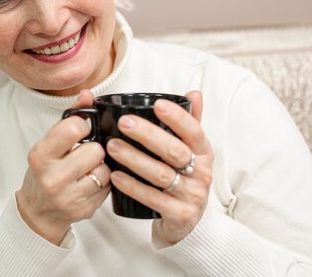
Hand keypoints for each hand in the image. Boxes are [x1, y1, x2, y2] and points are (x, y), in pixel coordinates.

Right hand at [16, 89, 110, 244]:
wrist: (38, 210)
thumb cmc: (44, 172)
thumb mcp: (49, 143)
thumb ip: (70, 117)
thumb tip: (87, 94)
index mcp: (40, 155)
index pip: (73, 128)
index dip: (83, 125)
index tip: (80, 130)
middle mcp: (52, 177)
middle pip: (95, 150)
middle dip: (93, 150)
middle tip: (83, 154)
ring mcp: (69, 197)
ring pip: (105, 170)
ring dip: (100, 168)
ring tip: (87, 170)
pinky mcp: (84, 210)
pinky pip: (108, 187)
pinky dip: (103, 183)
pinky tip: (90, 183)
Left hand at [105, 91, 212, 244]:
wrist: (187, 223)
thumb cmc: (184, 178)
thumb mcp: (191, 151)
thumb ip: (191, 123)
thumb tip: (193, 93)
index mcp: (203, 153)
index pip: (194, 131)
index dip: (177, 118)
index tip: (157, 105)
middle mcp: (201, 173)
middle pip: (174, 151)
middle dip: (148, 135)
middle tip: (123, 123)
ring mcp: (191, 195)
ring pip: (160, 174)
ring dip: (134, 159)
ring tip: (111, 146)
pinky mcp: (179, 215)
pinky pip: (153, 199)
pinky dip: (133, 187)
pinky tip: (115, 176)